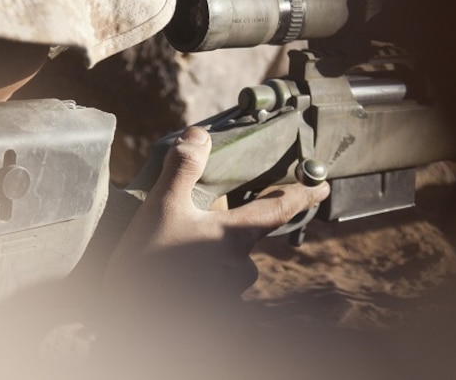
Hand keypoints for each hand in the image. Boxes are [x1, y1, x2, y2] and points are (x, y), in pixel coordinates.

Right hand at [106, 126, 329, 307]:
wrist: (133, 323)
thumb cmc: (148, 265)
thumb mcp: (161, 207)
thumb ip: (182, 168)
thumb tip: (200, 134)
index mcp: (233, 236)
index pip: (277, 210)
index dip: (301, 196)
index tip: (323, 187)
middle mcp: (239, 267)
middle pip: (246, 241)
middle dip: (231, 232)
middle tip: (201, 226)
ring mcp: (228, 294)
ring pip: (231, 269)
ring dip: (214, 260)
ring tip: (178, 256)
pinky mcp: (215, 315)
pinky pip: (216, 291)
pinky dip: (202, 282)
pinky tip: (176, 281)